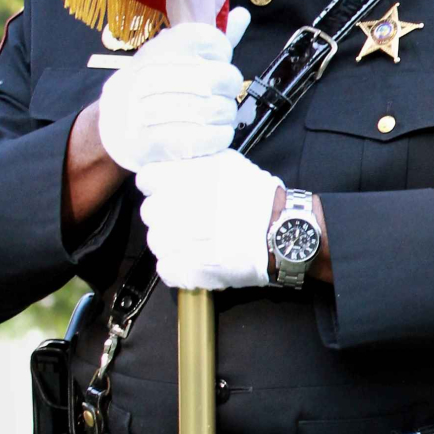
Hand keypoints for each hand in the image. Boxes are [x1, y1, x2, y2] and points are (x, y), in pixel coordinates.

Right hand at [97, 12, 249, 171]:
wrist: (109, 131)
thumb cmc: (151, 92)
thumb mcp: (174, 61)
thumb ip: (209, 44)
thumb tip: (242, 14)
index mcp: (155, 50)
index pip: (204, 37)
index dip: (222, 53)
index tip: (218, 65)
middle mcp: (144, 75)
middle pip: (216, 77)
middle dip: (228, 92)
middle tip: (223, 100)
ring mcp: (140, 110)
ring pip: (211, 111)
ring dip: (225, 120)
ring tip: (218, 123)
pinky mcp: (143, 144)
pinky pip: (196, 140)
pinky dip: (215, 140)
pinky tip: (215, 138)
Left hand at [136, 149, 281, 289]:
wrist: (285, 233)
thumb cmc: (260, 197)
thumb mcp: (228, 164)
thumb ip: (197, 164)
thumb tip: (175, 167)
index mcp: (189, 178)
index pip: (148, 179)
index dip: (157, 186)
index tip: (169, 192)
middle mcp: (182, 206)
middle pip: (150, 212)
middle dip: (163, 216)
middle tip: (184, 220)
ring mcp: (185, 241)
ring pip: (156, 241)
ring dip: (169, 242)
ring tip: (191, 243)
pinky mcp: (191, 269)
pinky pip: (166, 268)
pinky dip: (177, 266)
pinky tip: (194, 260)